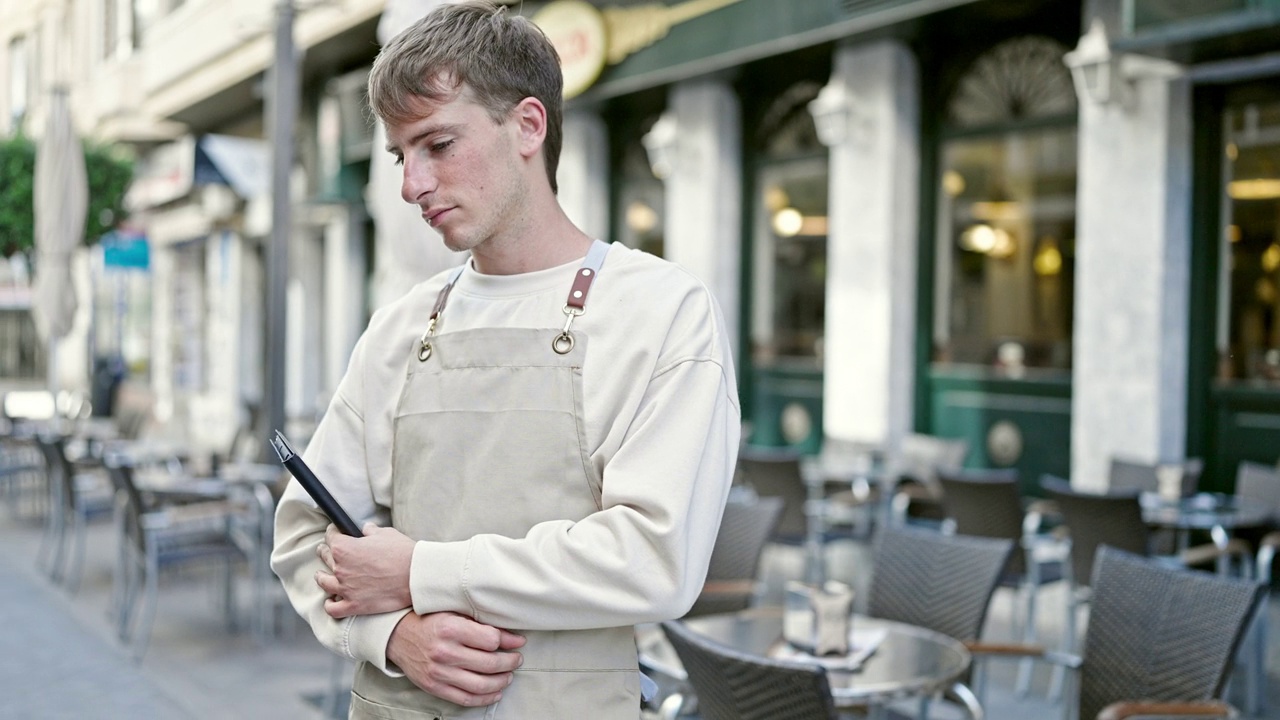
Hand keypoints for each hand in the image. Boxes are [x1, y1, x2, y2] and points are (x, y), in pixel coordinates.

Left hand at [316, 522, 414, 616]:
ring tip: (322, 575)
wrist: (416, 577)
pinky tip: (331, 601)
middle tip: (326, 550)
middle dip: (325, 551)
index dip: (333, 532)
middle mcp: (340, 568)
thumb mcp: (386, 534)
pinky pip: (333, 609)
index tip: (335, 531)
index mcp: (345, 548)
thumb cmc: (402, 553)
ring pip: (324, 582)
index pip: (331, 537)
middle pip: (325, 557)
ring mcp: (345, 589)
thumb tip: (365, 529)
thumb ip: (371, 531)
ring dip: (321, 577)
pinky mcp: (354, 605)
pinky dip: (329, 605)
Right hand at [387, 611, 525, 706]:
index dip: (510, 642)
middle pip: (489, 664)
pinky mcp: (435, 687)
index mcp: (451, 629)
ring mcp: (439, 672)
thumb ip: (481, 624)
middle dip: (509, 663)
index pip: (491, 639)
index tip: (518, 643)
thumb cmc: (429, 621)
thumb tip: (512, 638)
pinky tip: (495, 692)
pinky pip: (465, 698)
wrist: (398, 636)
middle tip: (516, 660)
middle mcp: (445, 652)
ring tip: (508, 676)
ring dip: (501, 682)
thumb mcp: (454, 613)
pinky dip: (484, 698)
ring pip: (480, 685)